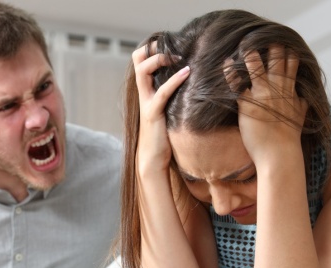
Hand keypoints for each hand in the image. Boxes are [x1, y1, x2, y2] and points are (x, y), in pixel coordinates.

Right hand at [131, 44, 189, 175]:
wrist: (153, 159)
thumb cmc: (164, 135)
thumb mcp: (168, 109)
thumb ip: (173, 96)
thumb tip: (193, 84)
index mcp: (146, 90)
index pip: (140, 60)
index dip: (152, 48)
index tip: (172, 46)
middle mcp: (143, 93)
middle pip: (137, 59)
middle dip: (153, 48)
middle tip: (174, 47)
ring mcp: (146, 102)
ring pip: (143, 71)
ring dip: (160, 59)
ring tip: (178, 56)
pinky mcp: (153, 113)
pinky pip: (162, 92)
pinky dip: (174, 80)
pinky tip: (187, 72)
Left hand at [230, 45, 307, 164]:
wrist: (280, 155)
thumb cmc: (289, 139)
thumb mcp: (300, 118)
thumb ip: (301, 106)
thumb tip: (305, 100)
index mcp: (290, 93)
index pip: (292, 68)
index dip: (289, 55)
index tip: (286, 45)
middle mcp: (278, 91)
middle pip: (277, 63)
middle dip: (274, 49)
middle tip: (269, 39)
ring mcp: (263, 96)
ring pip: (257, 69)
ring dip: (251, 55)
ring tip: (246, 44)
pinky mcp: (248, 104)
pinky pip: (237, 84)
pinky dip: (231, 73)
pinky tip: (227, 63)